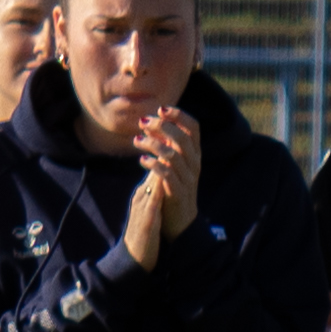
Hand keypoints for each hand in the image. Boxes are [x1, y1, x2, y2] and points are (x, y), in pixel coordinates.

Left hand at [126, 108, 202, 260]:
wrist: (180, 222)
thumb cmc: (173, 189)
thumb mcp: (172, 164)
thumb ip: (164, 144)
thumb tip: (150, 123)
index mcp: (194, 154)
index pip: (193, 127)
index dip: (179, 115)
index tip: (160, 109)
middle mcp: (194, 164)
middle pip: (182, 137)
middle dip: (162, 126)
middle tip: (143, 123)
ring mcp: (188, 179)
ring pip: (173, 155)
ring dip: (153, 144)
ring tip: (136, 141)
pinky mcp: (178, 193)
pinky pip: (167, 175)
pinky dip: (154, 165)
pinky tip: (141, 160)